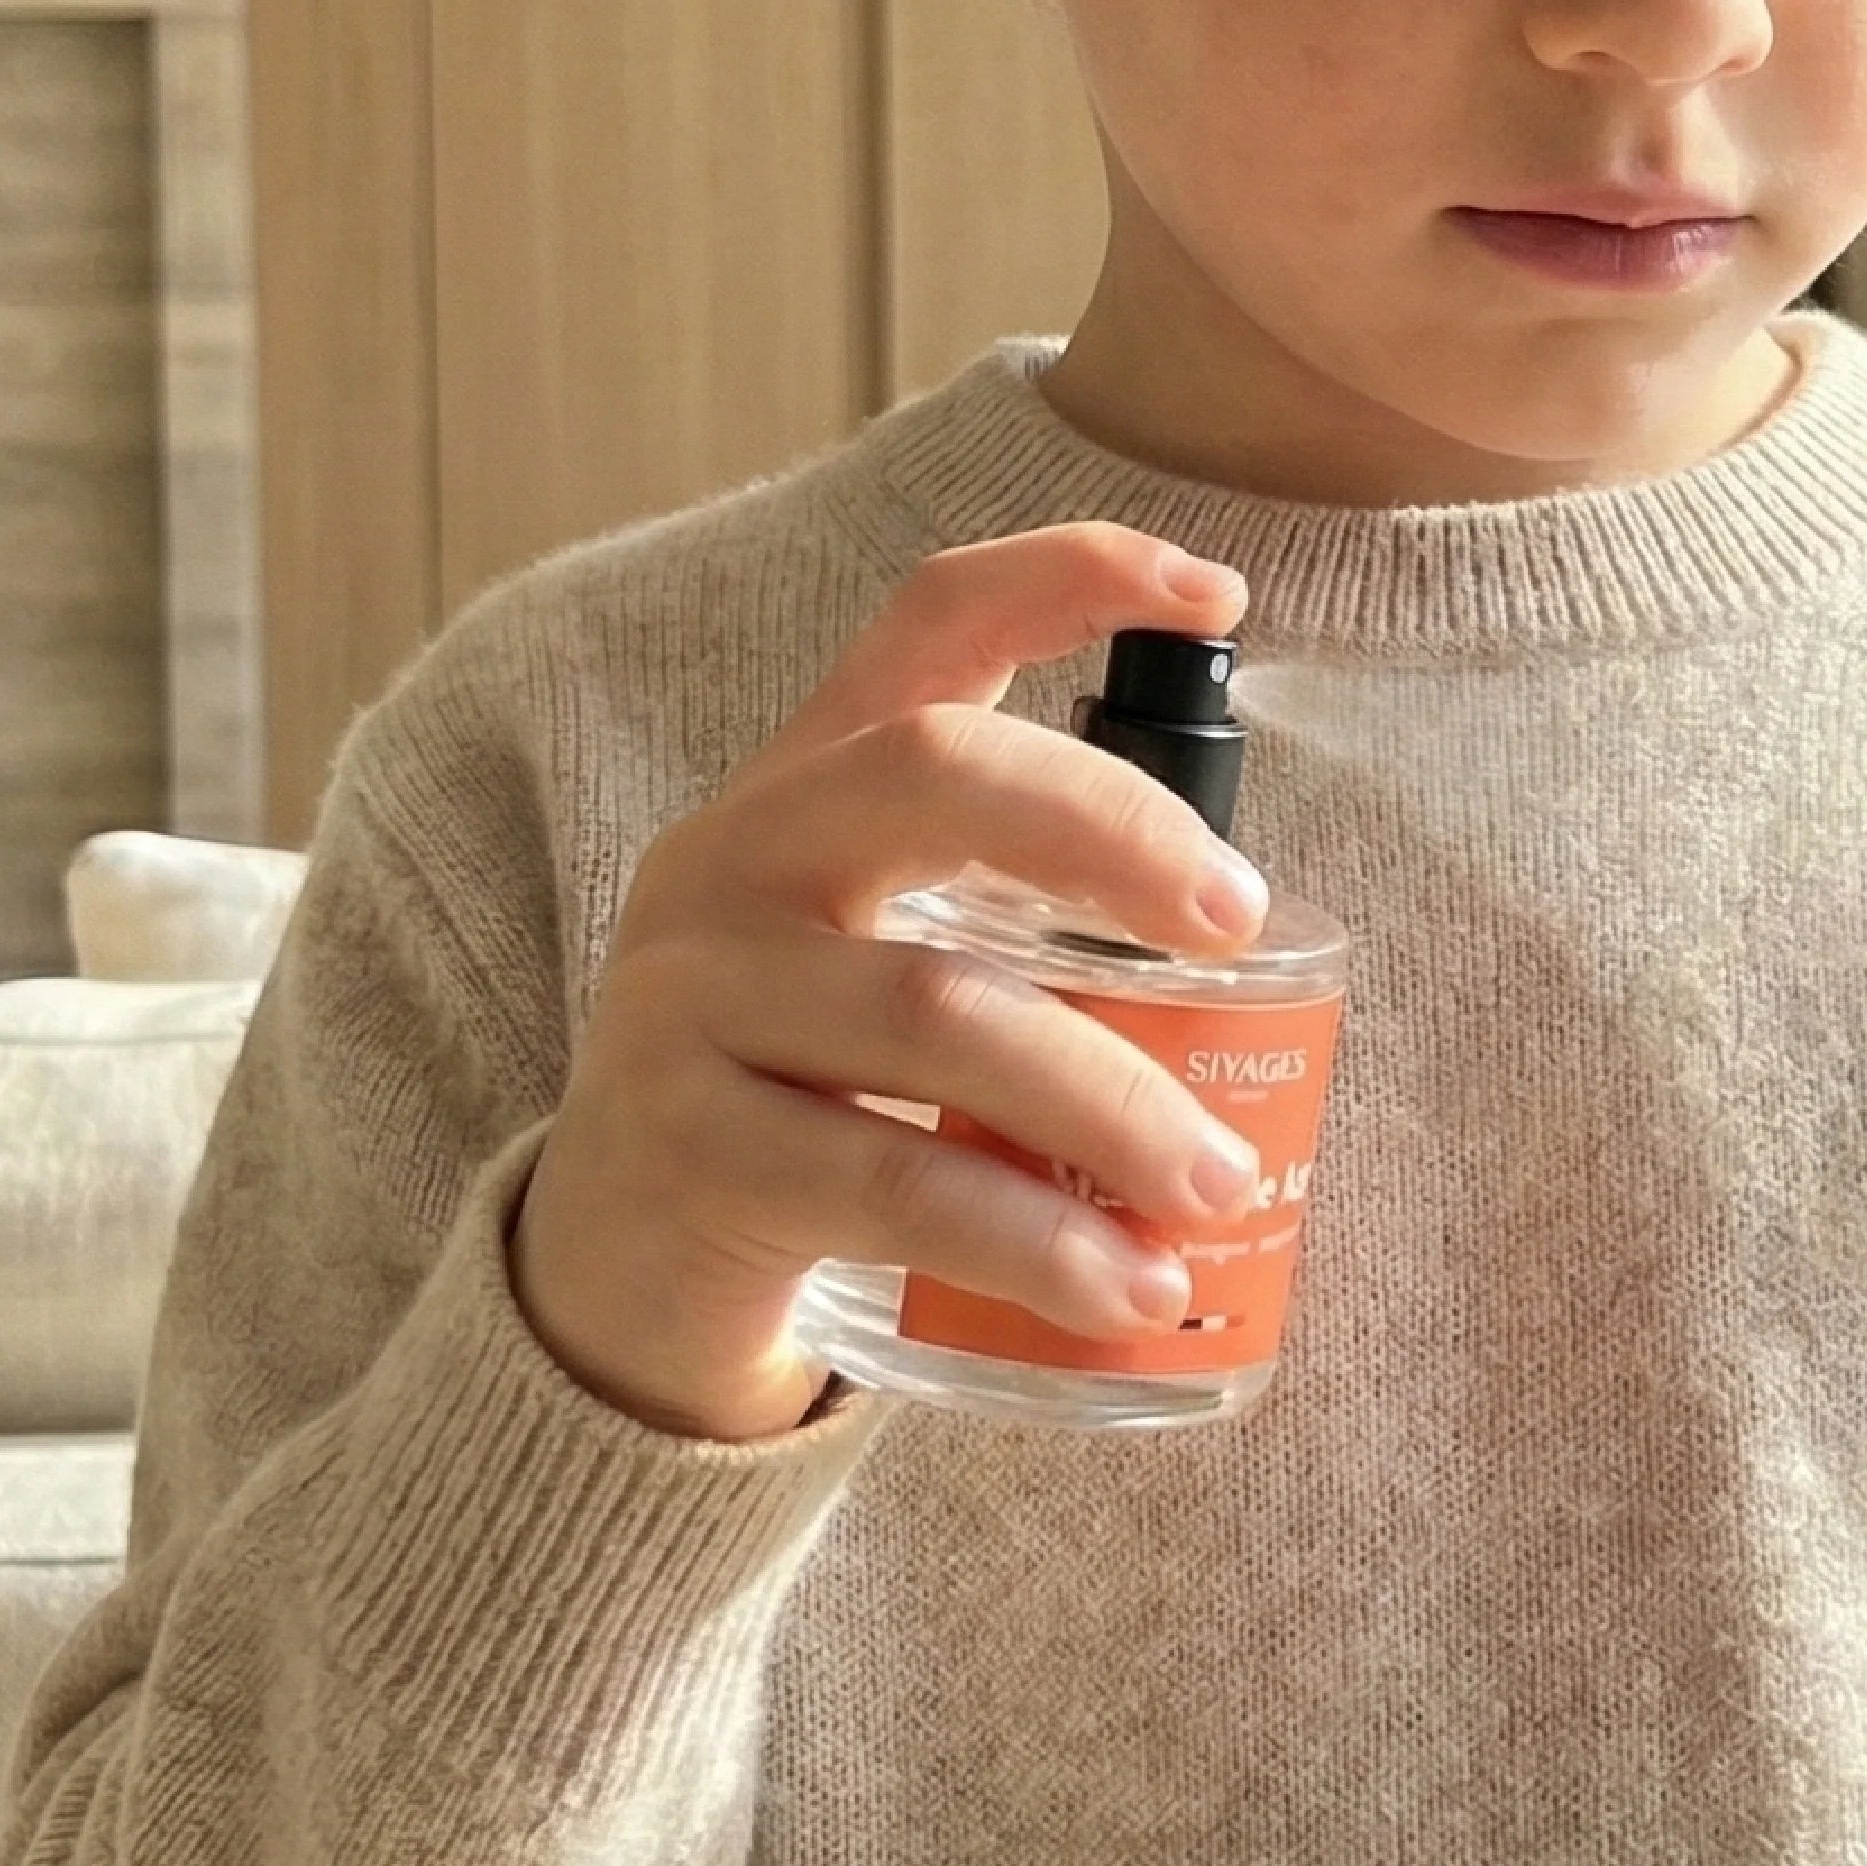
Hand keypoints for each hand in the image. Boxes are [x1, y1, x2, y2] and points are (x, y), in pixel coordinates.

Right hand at [509, 525, 1276, 1443]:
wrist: (611, 1277)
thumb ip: (1012, 928)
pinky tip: (1120, 1287)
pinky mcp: (690, 1150)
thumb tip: (1255, 969)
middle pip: (933, 772)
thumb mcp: (881, 970)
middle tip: (1240, 924)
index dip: (1069, 578)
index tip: (1220, 596)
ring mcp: (692, 1001)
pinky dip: (1032, 1241)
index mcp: (799, 794)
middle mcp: (730, 863)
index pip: (925, 627)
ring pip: (938, 1011)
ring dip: (1110, 1104)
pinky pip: (893, 1183)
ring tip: (1220, 1182)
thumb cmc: (803, 1101)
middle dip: (1114, 831)